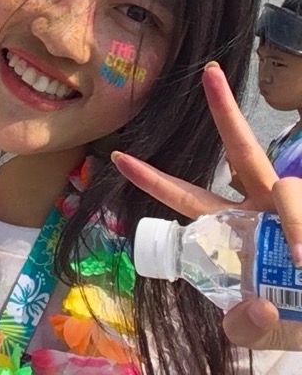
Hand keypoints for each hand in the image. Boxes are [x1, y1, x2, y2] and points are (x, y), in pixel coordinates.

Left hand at [111, 61, 301, 351]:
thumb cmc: (297, 314)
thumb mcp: (260, 327)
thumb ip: (245, 325)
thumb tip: (254, 305)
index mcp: (234, 226)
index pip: (186, 197)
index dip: (153, 178)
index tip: (117, 156)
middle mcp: (262, 206)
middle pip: (240, 148)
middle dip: (225, 108)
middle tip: (210, 72)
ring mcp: (294, 204)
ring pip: (284, 186)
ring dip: (293, 224)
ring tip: (299, 262)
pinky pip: (299, 201)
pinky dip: (301, 231)